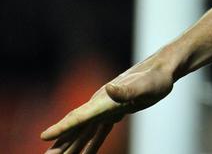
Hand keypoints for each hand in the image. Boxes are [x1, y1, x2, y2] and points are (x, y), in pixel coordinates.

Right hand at [41, 56, 174, 153]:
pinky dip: (89, 145)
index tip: (44, 136)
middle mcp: (99, 105)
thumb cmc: (156, 78)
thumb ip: (127, 90)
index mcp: (103, 101)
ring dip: (70, 146)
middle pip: (75, 128)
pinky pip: (98, 132)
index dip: (62, 128)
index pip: (79, 117)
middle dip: (59, 144)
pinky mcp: (114, 113)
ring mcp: (106, 109)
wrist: (163, 69)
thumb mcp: (146, 86)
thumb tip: (109, 88)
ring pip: (83, 132)